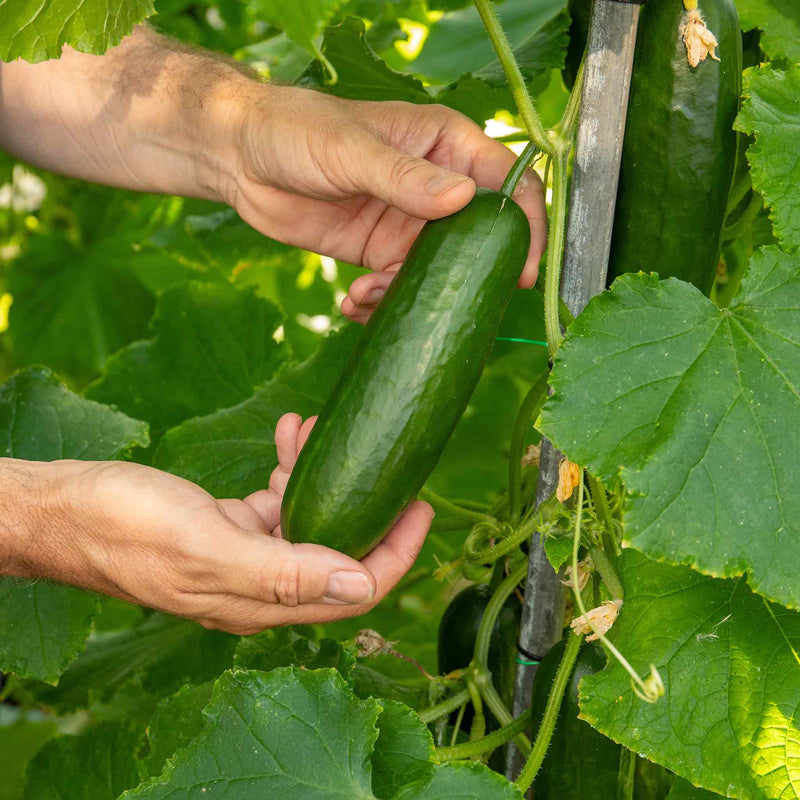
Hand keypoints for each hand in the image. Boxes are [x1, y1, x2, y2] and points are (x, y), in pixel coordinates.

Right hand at [0, 430, 431, 634]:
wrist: (61, 509)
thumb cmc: (122, 526)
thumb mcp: (205, 547)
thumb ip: (284, 572)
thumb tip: (361, 585)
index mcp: (260, 601)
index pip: (353, 591)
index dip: (396, 554)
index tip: (421, 506)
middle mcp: (259, 586)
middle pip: (340, 553)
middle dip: (369, 506)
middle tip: (387, 459)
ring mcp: (243, 556)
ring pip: (309, 518)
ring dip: (321, 473)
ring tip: (312, 427)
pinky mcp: (226, 528)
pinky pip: (276, 500)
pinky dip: (288, 466)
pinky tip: (287, 432)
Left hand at [229, 89, 546, 320]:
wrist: (241, 160)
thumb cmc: (296, 131)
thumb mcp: (350, 150)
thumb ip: (404, 177)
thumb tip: (463, 199)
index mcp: (445, 145)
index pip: (507, 182)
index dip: (523, 225)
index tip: (522, 270)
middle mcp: (436, 187)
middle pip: (479, 238)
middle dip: (464, 276)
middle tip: (445, 304)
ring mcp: (409, 224)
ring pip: (437, 272)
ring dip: (409, 294)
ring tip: (367, 292)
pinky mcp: (380, 253)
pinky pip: (399, 288)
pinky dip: (381, 304)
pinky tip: (352, 302)